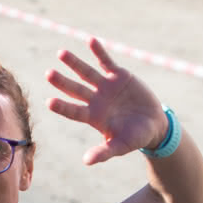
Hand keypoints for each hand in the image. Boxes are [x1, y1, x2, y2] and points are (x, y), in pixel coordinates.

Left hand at [46, 38, 165, 165]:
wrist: (153, 124)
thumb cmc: (135, 138)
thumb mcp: (120, 146)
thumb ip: (104, 152)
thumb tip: (86, 162)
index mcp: (93, 117)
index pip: (74, 111)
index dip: (63, 106)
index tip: (50, 102)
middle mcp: (95, 100)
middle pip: (75, 89)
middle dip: (63, 82)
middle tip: (48, 74)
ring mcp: (105, 86)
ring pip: (86, 72)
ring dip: (74, 63)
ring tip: (61, 53)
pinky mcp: (118, 75)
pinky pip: (106, 61)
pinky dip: (99, 51)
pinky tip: (90, 40)